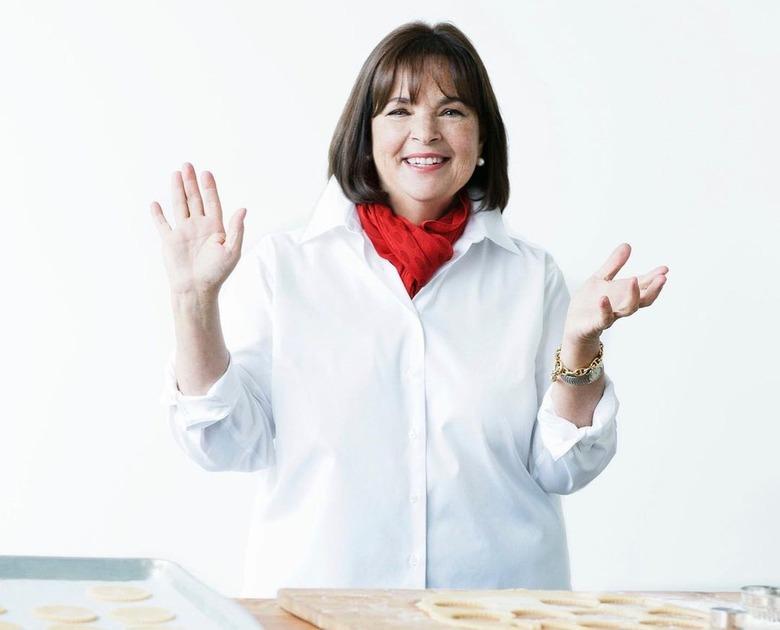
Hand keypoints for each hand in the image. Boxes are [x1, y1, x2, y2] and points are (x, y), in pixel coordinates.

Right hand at [150, 162, 245, 296]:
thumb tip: (242, 209)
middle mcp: (198, 227)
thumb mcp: (232, 251)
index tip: (206, 173)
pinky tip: (155, 203)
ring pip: (179, 206)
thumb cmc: (217, 273)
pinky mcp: (170, 240)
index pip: (212, 202)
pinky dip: (158, 214)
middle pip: (194, 199)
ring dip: (177, 190)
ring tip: (176, 174)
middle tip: (187, 165)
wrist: (196, 288)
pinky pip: (162, 224)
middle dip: (191, 182)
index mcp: (215, 228)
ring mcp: (183, 232)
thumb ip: (236, 229)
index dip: (209, 188)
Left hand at [562, 243, 667, 344]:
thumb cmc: (589, 302)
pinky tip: (604, 298)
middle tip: (662, 278)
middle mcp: (621, 305)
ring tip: (634, 280)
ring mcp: (611, 315)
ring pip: (628, 309)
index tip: (665, 269)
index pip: (644, 286)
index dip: (654, 278)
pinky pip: (604, 318)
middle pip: (643, 300)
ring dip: (633, 296)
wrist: (575, 323)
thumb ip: (614, 265)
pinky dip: (605, 309)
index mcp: (624, 294)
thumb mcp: (601, 278)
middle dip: (654, 289)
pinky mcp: (596, 323)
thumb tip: (627, 245)